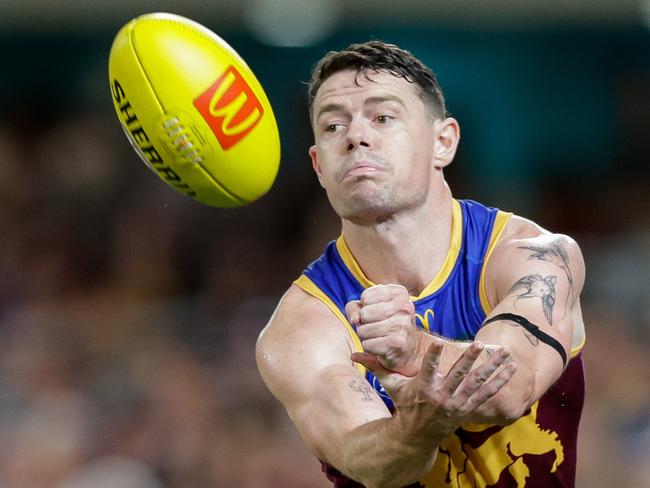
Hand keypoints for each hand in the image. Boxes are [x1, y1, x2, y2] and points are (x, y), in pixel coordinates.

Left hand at [345, 284, 422, 375]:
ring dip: (365, 337)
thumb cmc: (386, 324)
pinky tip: (381, 346)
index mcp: (400, 293)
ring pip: (363, 331)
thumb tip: (354, 320)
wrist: (410, 348)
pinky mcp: (398, 342)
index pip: (366, 297)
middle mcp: (404, 306)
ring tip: (379, 336)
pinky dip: (369, 348)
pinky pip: (367, 345)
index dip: (365, 307)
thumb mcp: (370, 308)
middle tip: (377, 326)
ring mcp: (403, 324)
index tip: (377, 312)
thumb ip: (354, 308)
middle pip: (364, 314)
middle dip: (363, 323)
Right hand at [352, 339, 515, 437]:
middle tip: (479, 344)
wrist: (417, 436)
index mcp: (422, 390)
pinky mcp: (468, 408)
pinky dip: (500, 381)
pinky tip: (511, 368)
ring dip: (493, 368)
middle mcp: (441, 397)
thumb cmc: (404, 405)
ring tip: (506, 353)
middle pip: (457, 377)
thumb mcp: (391, 386)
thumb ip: (377, 367)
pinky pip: (487, 394)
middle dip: (469, 361)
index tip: (440, 342)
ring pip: (477, 384)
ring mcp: (457, 404)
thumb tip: (354, 355)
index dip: (434, 357)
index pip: (428, 371)